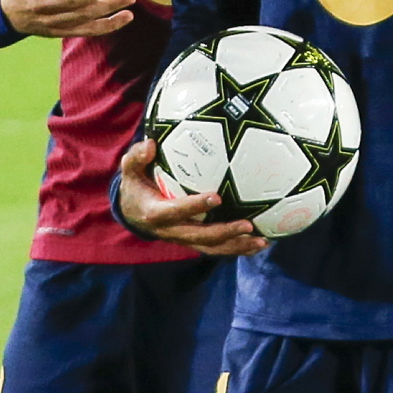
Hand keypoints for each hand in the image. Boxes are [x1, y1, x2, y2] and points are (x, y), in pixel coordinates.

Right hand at [115, 139, 267, 255]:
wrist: (133, 212)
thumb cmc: (136, 185)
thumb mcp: (130, 170)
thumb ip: (137, 157)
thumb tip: (150, 144)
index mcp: (156, 213)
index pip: (176, 211)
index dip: (195, 206)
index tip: (217, 197)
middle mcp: (171, 230)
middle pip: (200, 236)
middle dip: (224, 233)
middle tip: (248, 225)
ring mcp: (184, 239)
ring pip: (211, 247)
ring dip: (236, 246)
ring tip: (261, 242)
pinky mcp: (194, 242)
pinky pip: (216, 248)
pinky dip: (238, 248)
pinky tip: (260, 244)